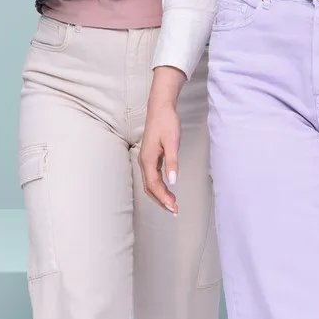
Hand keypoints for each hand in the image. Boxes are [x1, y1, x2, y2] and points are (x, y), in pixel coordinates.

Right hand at [139, 99, 181, 213]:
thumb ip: (172, 162)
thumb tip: (173, 181)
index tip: (173, 207)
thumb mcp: (172, 142)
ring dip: (160, 195)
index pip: (154, 185)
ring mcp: (146, 159)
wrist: (160, 108)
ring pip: (150, 184)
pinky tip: (167, 189)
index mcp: (147, 160)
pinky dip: (159, 186)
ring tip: (172, 204)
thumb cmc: (166, 122)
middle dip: (161, 201)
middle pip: (150, 188)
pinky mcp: (150, 156)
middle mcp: (144, 162)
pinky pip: (152, 177)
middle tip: (174, 210)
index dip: (163, 198)